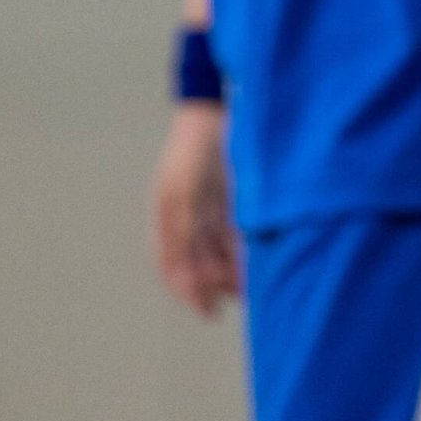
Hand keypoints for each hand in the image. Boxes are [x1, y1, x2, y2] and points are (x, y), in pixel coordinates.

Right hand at [151, 103, 239, 316]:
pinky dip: (240, 251)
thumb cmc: (195, 150)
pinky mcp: (226, 199)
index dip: (189, 292)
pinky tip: (253, 261)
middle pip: (198, 262)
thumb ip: (183, 233)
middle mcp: (184, 217)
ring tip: (249, 286)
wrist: (215, 110)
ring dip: (230, 271)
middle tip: (239, 297)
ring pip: (216, 251)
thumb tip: (189, 276)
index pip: (172, 266)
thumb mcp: (184, 193)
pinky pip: (231, 234)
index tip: (208, 311)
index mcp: (166, 217)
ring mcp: (206, 208)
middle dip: (216, 284)